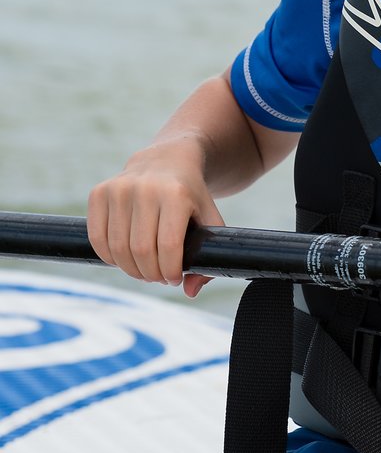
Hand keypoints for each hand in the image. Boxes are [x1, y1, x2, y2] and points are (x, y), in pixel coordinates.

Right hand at [87, 144, 224, 296]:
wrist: (167, 160)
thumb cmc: (191, 197)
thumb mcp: (210, 221)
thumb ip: (208, 256)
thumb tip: (190, 292)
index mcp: (176, 194)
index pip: (169, 246)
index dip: (171, 271)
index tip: (174, 279)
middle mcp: (145, 188)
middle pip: (141, 251)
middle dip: (151, 274)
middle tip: (159, 277)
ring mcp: (118, 189)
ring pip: (118, 249)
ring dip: (131, 269)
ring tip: (144, 270)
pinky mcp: (99, 192)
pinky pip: (97, 238)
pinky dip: (109, 257)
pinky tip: (123, 259)